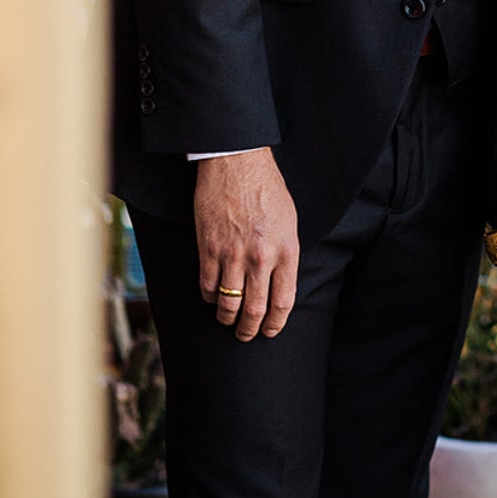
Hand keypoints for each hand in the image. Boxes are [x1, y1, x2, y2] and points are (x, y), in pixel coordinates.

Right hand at [194, 147, 299, 340]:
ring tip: (227, 321)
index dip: (275, 323)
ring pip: (228, 303)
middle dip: (250, 330)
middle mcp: (261, 256)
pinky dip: (209, 297)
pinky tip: (212, 297)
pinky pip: (207, 285)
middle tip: (246, 335)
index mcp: (287, 249)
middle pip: (255, 310)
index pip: (283, 301)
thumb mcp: (289, 221)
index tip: (270, 331)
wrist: (238, 162)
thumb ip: (285, 254)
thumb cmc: (267, 188)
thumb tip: (279, 283)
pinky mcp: (208, 247)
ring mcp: (233, 253)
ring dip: (227, 319)